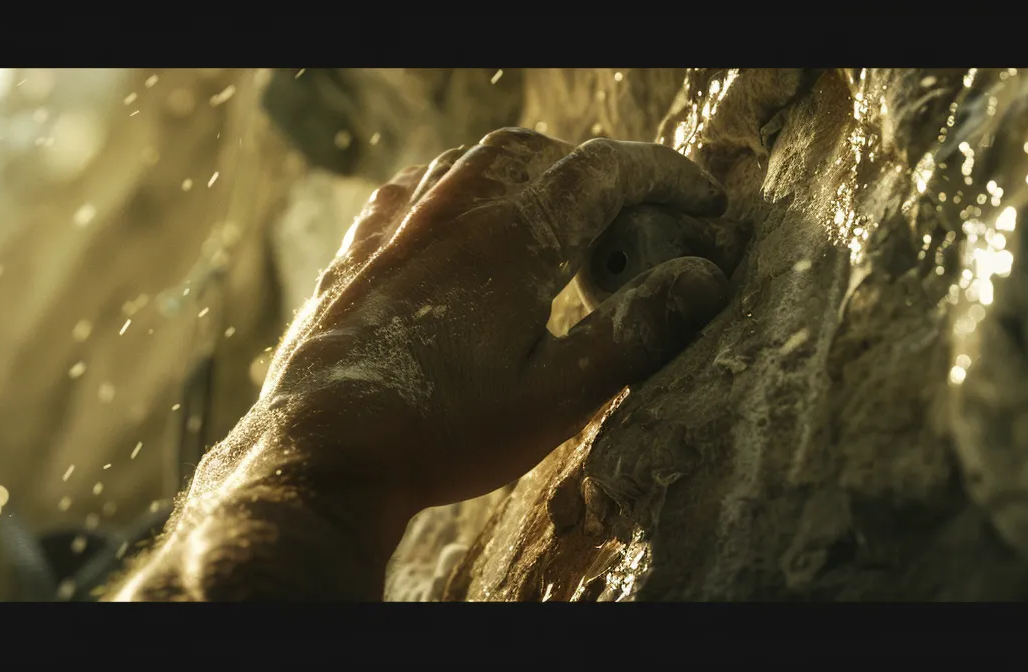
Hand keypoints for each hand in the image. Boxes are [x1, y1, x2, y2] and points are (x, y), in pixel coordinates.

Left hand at [117, 128, 731, 599]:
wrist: (321, 455)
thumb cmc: (442, 434)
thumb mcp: (557, 397)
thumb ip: (634, 331)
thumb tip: (704, 278)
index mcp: (512, 238)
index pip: (607, 172)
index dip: (666, 177)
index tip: (706, 203)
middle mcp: (452, 212)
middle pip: (542, 156)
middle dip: (600, 174)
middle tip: (637, 222)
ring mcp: (397, 227)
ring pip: (475, 162)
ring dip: (532, 175)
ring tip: (562, 221)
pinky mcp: (358, 253)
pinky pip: (417, 188)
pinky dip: (461, 188)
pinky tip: (464, 222)